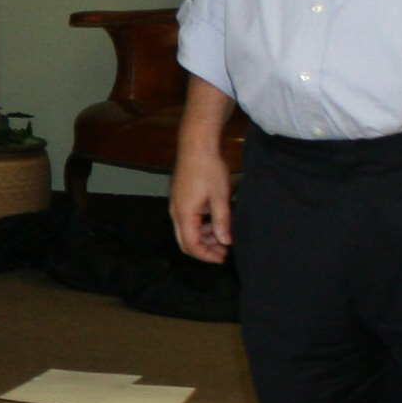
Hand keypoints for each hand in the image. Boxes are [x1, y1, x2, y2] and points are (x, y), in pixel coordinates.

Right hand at [170, 144, 233, 263]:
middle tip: (224, 251)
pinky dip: (202, 225)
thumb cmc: (208, 168)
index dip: (207, 255)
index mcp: (184, 214)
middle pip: (186, 241)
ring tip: (224, 235)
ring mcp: (176, 205)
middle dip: (205, 249)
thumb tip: (225, 241)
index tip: (223, 258)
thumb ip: (222, 222)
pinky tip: (216, 221)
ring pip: (187, 231)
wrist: (196, 144)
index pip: (191, 245)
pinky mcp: (180, 198)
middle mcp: (176, 212)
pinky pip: (188, 219)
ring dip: (204, 236)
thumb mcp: (220, 197)